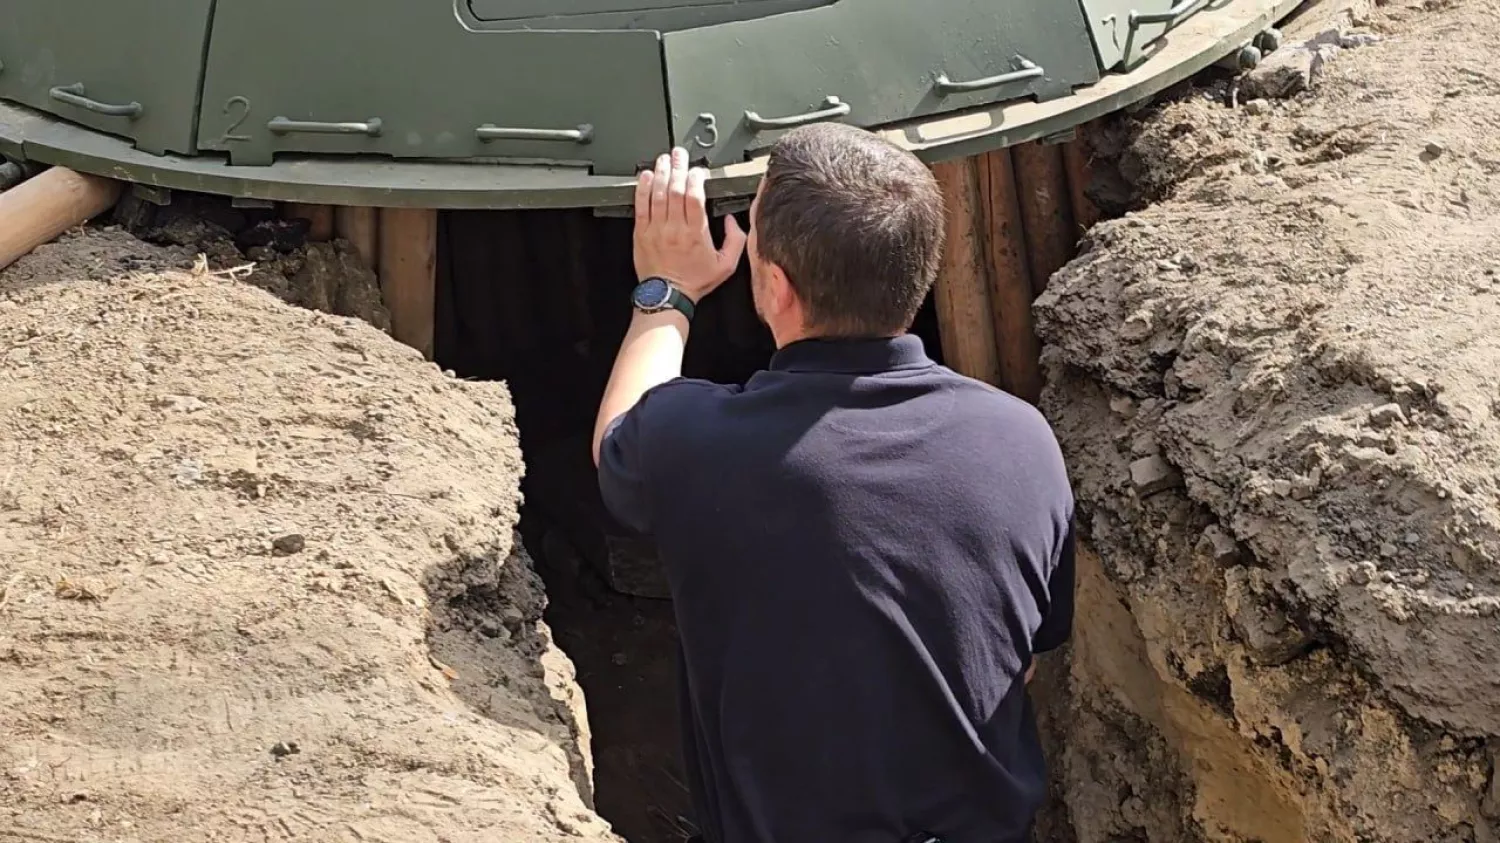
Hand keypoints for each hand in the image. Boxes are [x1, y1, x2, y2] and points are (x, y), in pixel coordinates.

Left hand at [634, 147, 746, 302]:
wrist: (667, 296)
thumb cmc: (694, 282)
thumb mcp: (726, 266)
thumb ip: (735, 240)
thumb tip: (733, 221)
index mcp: (696, 233)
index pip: (695, 197)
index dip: (696, 179)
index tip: (699, 170)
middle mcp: (675, 228)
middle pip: (676, 190)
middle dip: (678, 168)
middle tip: (680, 154)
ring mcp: (656, 229)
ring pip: (658, 194)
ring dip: (662, 173)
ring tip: (664, 159)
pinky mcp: (641, 233)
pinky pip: (641, 206)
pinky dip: (643, 188)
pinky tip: (646, 176)